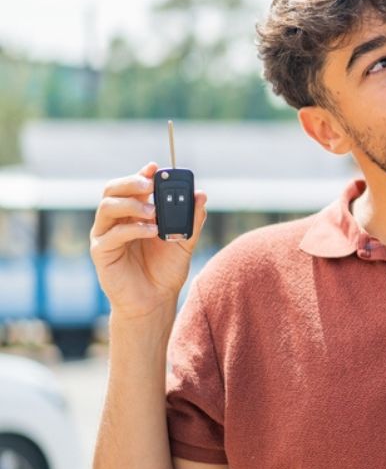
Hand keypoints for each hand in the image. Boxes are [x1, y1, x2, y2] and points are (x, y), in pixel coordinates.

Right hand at [89, 162, 207, 320]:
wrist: (155, 300)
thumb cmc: (166, 270)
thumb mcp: (185, 242)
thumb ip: (192, 220)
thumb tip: (201, 195)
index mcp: (133, 213)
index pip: (131, 186)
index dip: (141, 174)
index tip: (156, 168)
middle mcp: (116, 220)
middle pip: (112, 190)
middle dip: (131, 183)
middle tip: (150, 185)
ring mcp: (105, 234)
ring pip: (107, 207)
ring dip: (132, 204)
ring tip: (154, 212)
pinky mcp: (101, 252)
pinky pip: (112, 234)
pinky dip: (133, 228)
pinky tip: (152, 231)